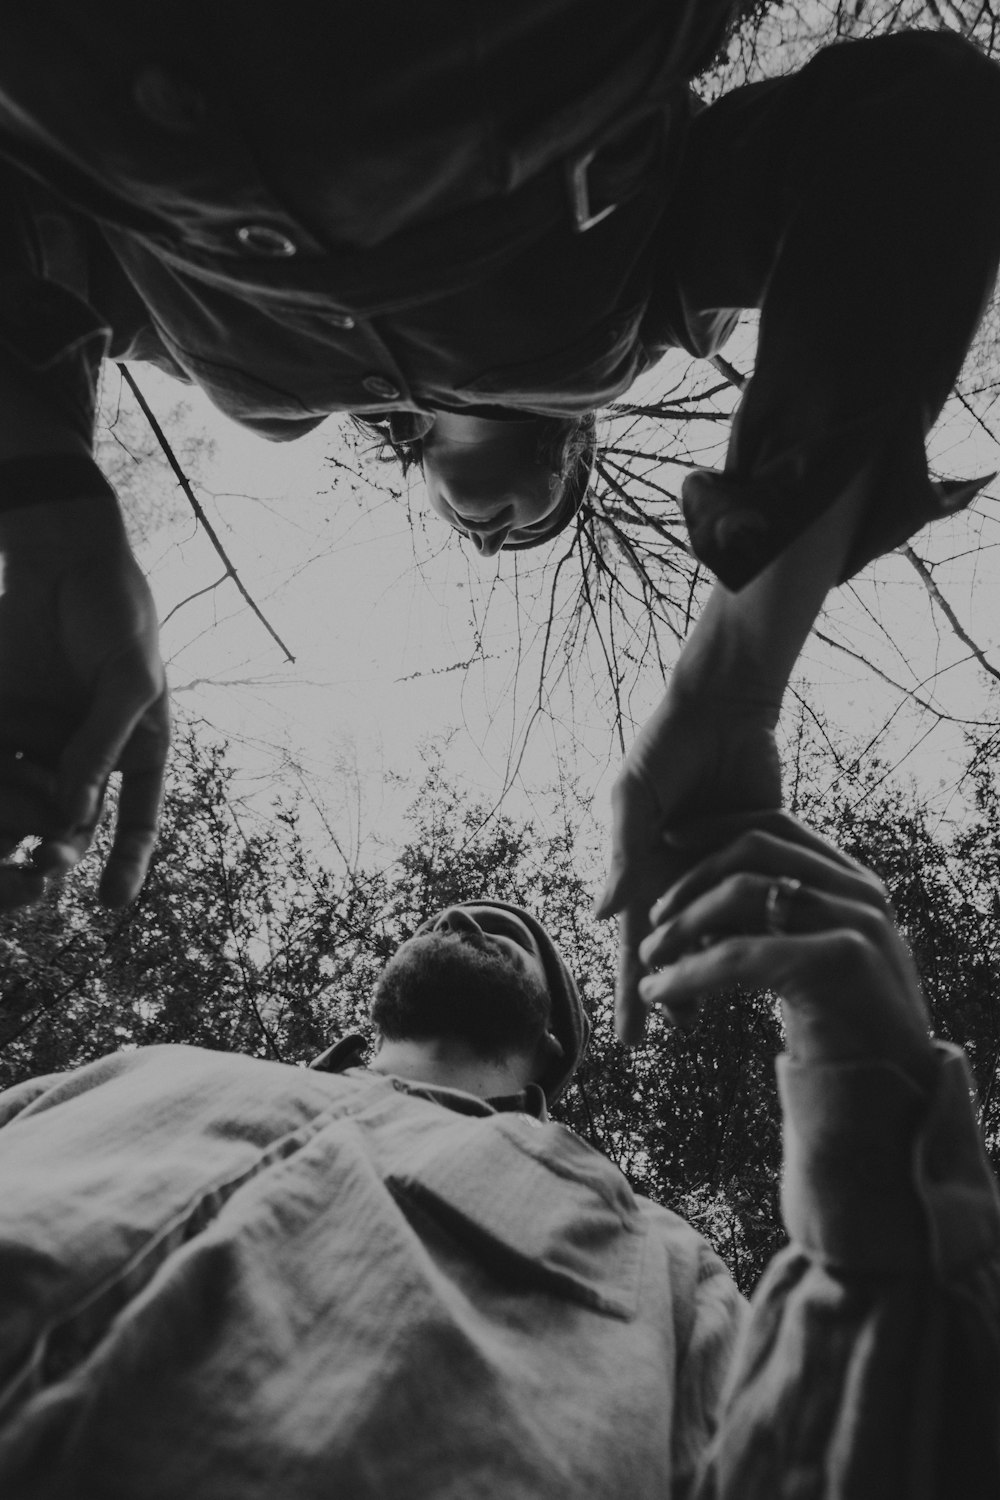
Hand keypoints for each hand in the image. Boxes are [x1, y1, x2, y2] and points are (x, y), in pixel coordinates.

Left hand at [0, 498, 168, 906]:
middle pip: (75, 826)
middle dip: (60, 856)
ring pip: (27, 806)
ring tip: (9, 857)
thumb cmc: (118, 615)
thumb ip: (101, 745)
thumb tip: (75, 814)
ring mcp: (44, 743)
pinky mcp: (4, 722)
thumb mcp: (127, 681)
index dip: (127, 864)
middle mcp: (90, 759)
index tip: (112, 903)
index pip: (137, 823)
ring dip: (16, 831)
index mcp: (138, 753)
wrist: (63, 558)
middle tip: (44, 873)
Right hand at [596, 687, 781, 1044]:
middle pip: (677, 948)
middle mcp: (681, 876)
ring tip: (722, 1008)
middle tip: (678, 1030)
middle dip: (672, 991)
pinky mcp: (761, 852)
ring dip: (719, 966)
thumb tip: (604, 916)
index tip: (627, 1041)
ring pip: (720, 932)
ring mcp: (722, 868)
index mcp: (644, 868)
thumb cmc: (666, 746)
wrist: (724, 707)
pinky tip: (768, 956)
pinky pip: (758, 900)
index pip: (635, 942)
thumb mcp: (634, 796)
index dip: (631, 990)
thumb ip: (623, 855)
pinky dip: (758, 927)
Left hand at [637, 811, 934, 1086]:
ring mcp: (856, 921)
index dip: (716, 828)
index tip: (667, 841)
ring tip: (649, 960)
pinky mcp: (838, 961)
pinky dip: (687, 972)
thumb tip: (715, 900)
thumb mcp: (819, 962)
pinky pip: (737, 953)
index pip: (778, 827)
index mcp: (857, 885)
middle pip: (754, 848)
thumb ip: (787, 922)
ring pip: (740, 892)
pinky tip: (658, 993)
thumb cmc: (846, 1037)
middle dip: (691, 877)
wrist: (892, 1103)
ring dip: (681, 925)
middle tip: (652, 918)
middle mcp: (862, 893)